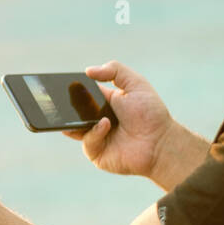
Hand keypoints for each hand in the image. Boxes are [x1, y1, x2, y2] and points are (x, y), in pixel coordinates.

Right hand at [62, 60, 175, 179]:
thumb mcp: (136, 83)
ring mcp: (96, 137)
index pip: (81, 95)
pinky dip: (94, 133)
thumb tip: (88, 71)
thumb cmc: (151, 114)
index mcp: (103, 103)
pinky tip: (105, 124)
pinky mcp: (97, 153)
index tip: (64, 84)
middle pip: (73, 113)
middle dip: (67, 107)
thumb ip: (114, 71)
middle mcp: (97, 120)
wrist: (160, 141)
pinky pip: (87, 142)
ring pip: (75, 128)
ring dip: (77, 121)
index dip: (73, 90)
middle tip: (62, 100)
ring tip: (86, 115)